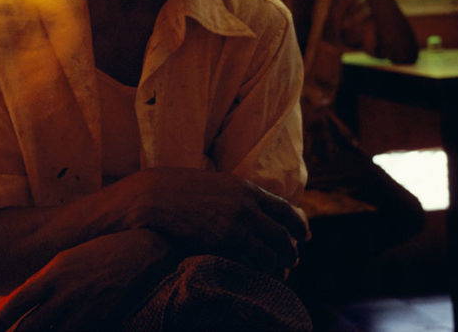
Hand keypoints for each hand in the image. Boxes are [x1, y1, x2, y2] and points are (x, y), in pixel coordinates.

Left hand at [0, 230, 174, 331]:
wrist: (139, 252)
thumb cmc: (97, 251)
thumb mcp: (64, 259)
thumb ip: (43, 280)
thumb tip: (22, 298)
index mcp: (51, 276)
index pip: (15, 304)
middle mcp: (63, 296)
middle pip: (28, 327)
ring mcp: (82, 312)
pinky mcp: (99, 322)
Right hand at [112, 168, 305, 278]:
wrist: (154, 195)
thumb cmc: (179, 190)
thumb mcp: (215, 184)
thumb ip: (236, 195)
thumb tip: (252, 207)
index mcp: (246, 188)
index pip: (286, 209)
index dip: (298, 225)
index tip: (303, 236)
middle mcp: (246, 204)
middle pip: (283, 233)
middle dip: (291, 250)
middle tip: (292, 260)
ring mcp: (235, 223)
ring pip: (272, 250)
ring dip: (279, 264)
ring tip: (279, 272)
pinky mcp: (222, 240)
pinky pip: (253, 260)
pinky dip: (261, 269)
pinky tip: (259, 274)